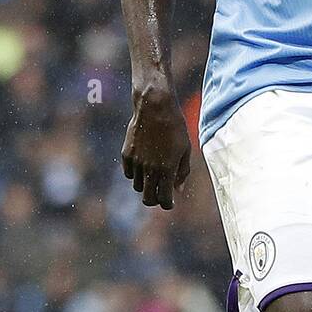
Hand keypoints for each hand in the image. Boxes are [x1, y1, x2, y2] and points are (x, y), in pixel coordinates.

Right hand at [121, 84, 191, 208]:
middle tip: (160, 193)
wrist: (155, 108)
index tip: (170, 202)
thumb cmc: (175, 127)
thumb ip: (182, 172)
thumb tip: (178, 190)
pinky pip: (129, 174)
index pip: (164, 199)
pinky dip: (136, 174)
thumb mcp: (185, 149)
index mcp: (167, 170)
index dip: (168, 204)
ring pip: (138, 187)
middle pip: (148, 199)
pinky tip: (144, 165)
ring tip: (154, 175)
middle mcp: (150, 169)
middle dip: (155, 200)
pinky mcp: (126, 155)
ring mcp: (136, 162)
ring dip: (146, 185)